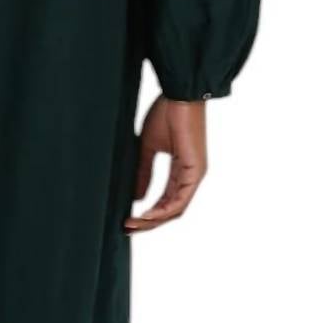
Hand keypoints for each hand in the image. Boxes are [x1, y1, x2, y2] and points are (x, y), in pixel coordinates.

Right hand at [125, 97, 206, 232]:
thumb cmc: (167, 113)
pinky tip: (147, 215)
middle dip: (148, 223)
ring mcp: (194, 175)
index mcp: (182, 171)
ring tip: (133, 225)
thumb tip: (137, 197)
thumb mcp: (148, 147)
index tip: (128, 219)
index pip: (166, 201)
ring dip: (153, 220)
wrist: (179, 94)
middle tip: (127, 228)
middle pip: (171, 211)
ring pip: (175, 209)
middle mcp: (190, 176)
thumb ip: (143, 172)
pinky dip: (163, 211)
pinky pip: (180, 200)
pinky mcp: (195, 171)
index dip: (148, 214)